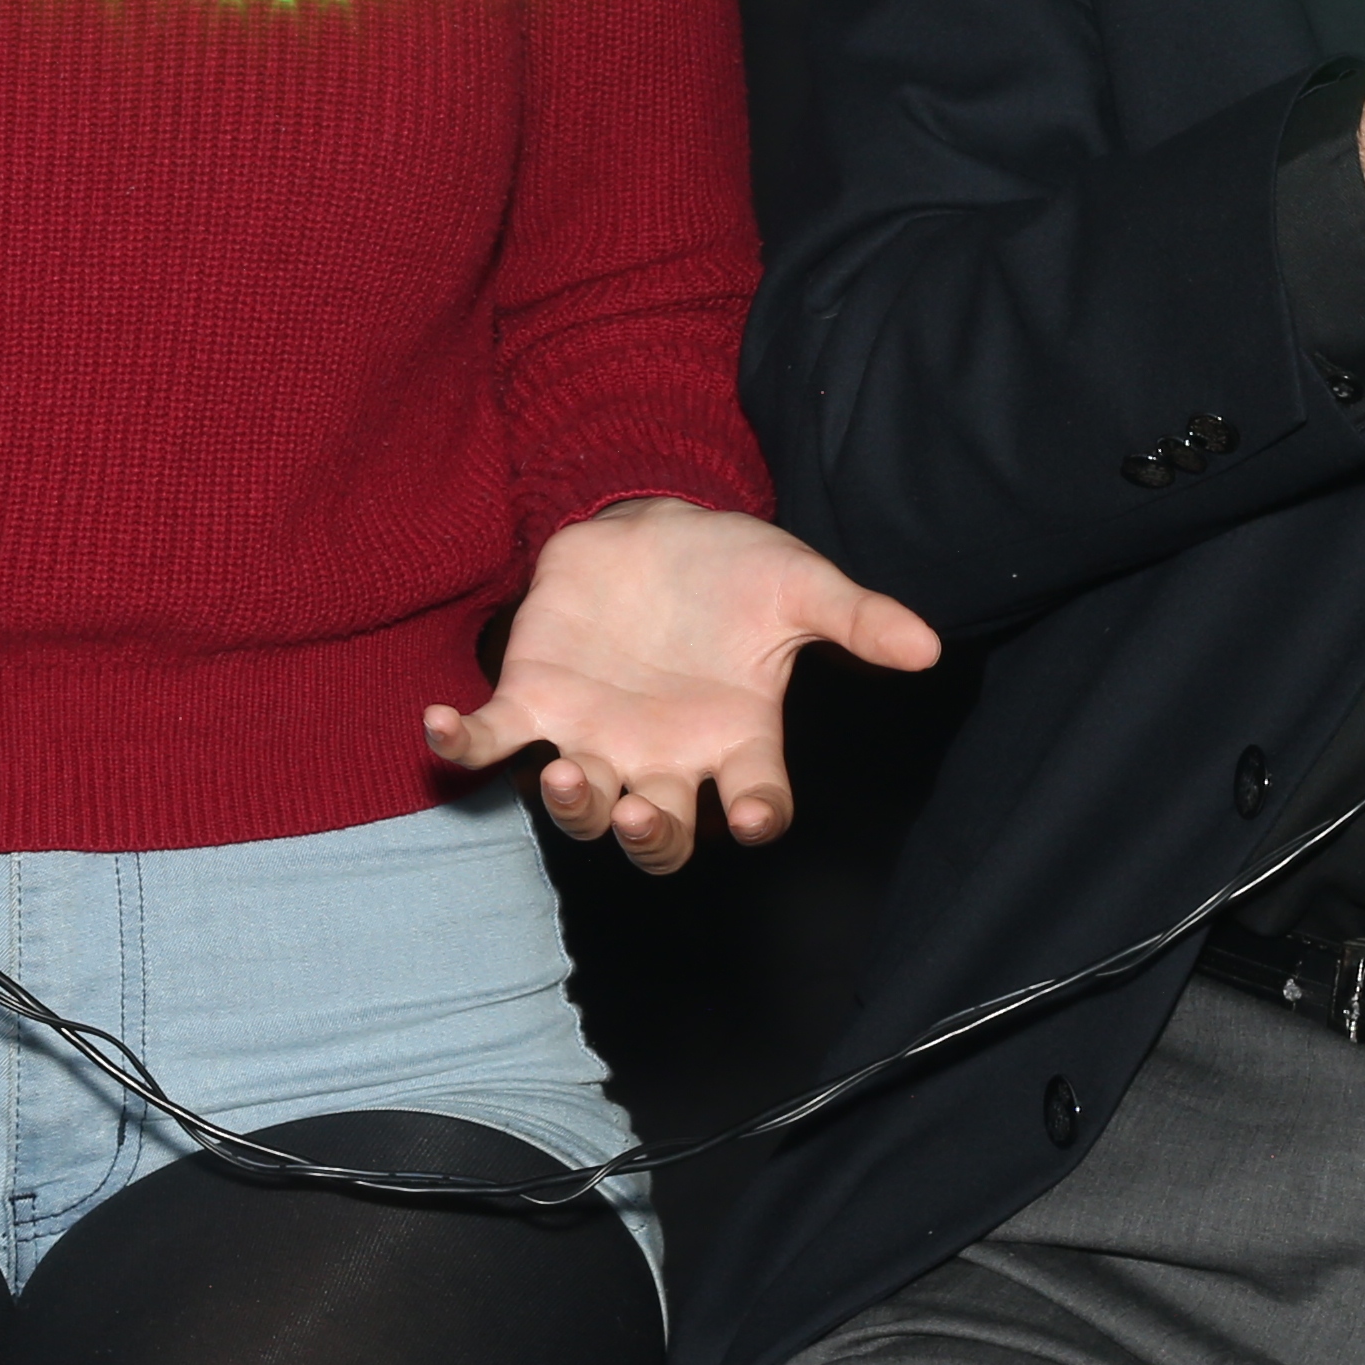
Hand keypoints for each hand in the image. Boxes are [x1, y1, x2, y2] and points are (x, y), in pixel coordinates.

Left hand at [423, 499, 938, 875]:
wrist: (656, 528)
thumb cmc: (734, 571)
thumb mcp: (799, 584)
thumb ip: (856, 618)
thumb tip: (926, 645)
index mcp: (736, 742)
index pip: (756, 804)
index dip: (757, 818)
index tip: (754, 819)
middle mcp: (664, 759)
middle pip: (658, 833)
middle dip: (649, 836)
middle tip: (641, 814)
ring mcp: (595, 738)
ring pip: (578, 803)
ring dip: (569, 802)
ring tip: (568, 772)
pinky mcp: (534, 701)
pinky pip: (490, 742)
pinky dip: (460, 742)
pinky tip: (438, 727)